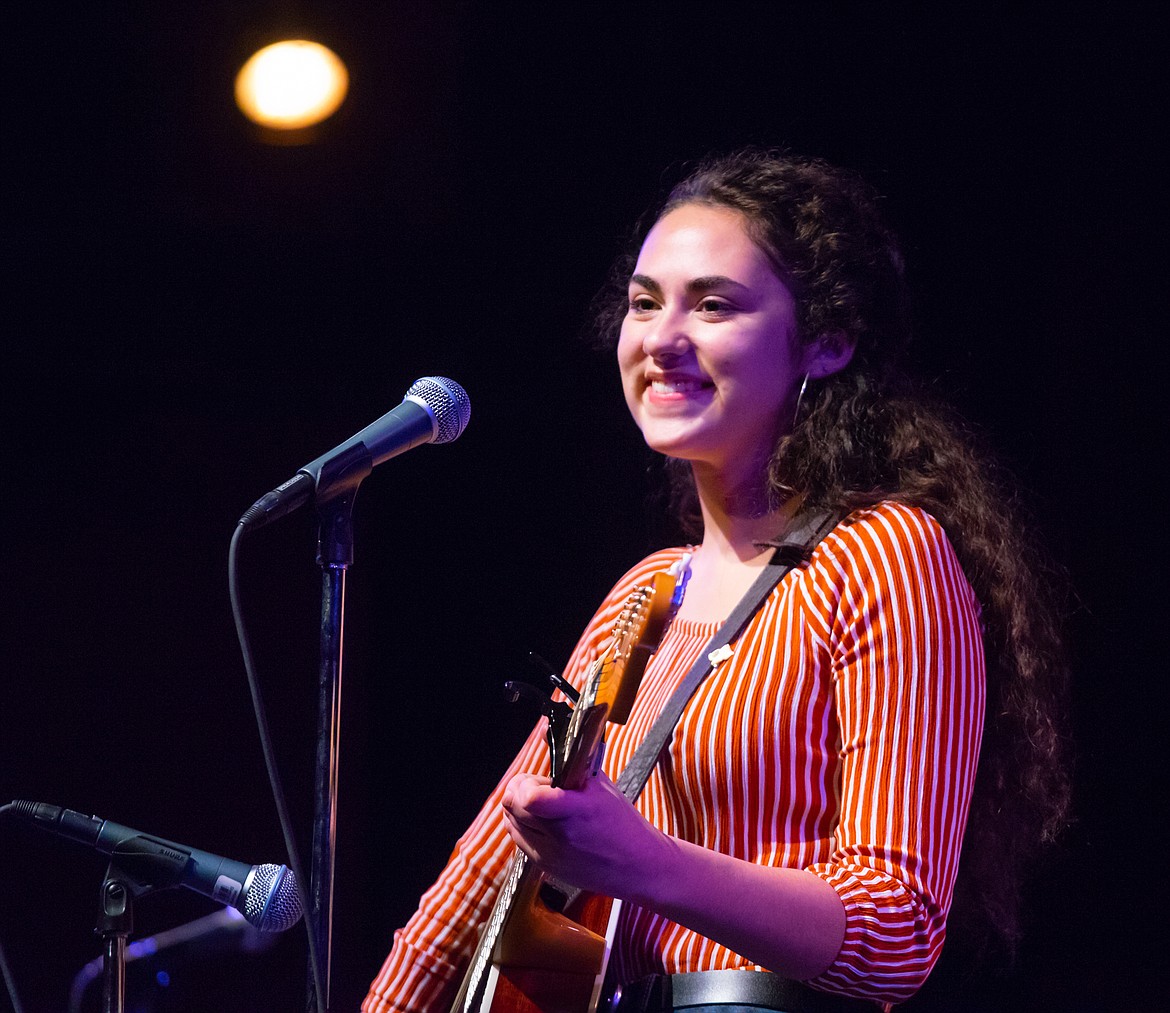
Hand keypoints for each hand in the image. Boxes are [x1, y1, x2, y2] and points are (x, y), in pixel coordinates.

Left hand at [500, 770, 671, 900]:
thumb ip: (569, 758)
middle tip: (537, 786)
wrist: (636, 865)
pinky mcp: (545, 866)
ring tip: (541, 804)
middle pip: (513, 807)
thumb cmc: (621, 821)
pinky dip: (523, 825)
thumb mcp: (600, 782)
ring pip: (510, 823)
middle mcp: (561, 835)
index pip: (531, 799)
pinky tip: (543, 821)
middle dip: (519, 790)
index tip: (536, 779)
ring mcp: (550, 854)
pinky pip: (518, 839)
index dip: (525, 784)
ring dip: (518, 808)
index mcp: (578, 810)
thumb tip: (543, 730)